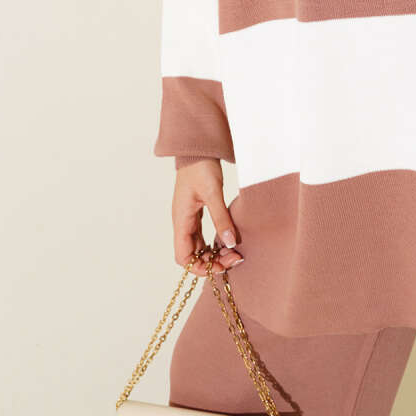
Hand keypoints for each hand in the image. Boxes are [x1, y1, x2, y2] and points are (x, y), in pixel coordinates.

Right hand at [172, 157, 243, 276]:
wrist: (198, 148)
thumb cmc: (201, 167)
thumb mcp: (213, 193)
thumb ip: (221, 219)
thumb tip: (231, 243)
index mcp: (181, 220)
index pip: (183, 256)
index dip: (198, 267)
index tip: (220, 267)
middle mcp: (183, 222)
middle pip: (192, 254)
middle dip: (212, 261)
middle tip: (234, 258)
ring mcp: (189, 218)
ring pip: (199, 246)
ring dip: (214, 253)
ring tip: (235, 252)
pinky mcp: (197, 211)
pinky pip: (203, 235)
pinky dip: (214, 242)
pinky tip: (228, 240)